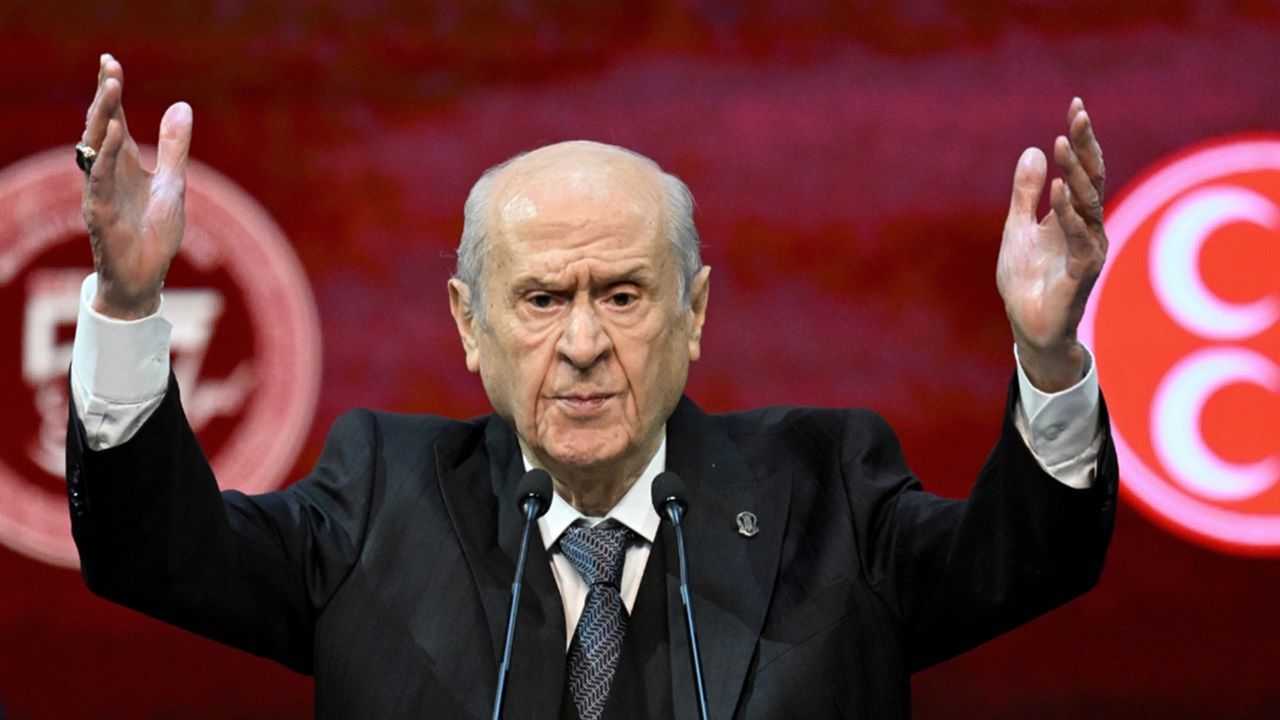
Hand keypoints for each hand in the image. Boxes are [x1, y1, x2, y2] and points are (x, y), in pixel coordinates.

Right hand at [80, 54, 192, 318]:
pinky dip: (106, 155)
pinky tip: (113, 133)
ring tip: (111, 87)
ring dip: (103, 117)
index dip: (112, 92)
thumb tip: (182, 107)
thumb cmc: (155, 231)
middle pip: (101, 126)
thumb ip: (175, 148)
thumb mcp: (174, 182)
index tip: (111, 61)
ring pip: (95, 147)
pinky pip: (99, 178)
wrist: (147, 275)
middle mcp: (107, 172)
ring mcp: (100, 190)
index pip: (115, 119)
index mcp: (124, 163)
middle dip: (105, 96)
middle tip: (110, 66)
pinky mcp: (100, 211)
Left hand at [996, 97, 1106, 391]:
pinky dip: (1067, 212)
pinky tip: (1057, 189)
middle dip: (1085, 145)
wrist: (1028, 325)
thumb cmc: (1027, 279)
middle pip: (1092, 178)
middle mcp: (1089, 226)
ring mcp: (1089, 247)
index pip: (1083, 168)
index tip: (1076, 105)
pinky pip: (1078, 236)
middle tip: (1077, 114)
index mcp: (1075, 214)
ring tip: (1062, 143)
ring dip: (1075, 172)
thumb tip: (1032, 150)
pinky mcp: (1083, 269)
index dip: (1081, 138)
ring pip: (1087, 202)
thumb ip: (1025, 194)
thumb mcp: (1017, 228)